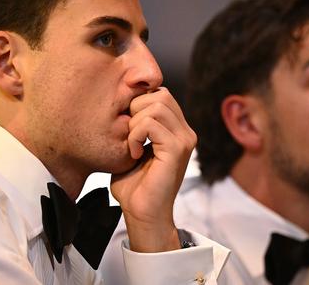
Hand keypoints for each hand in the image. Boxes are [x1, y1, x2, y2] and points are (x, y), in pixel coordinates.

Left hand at [110, 87, 195, 252]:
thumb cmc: (134, 186)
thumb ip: (134, 125)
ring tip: (131, 145)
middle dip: (136, 109)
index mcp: (178, 130)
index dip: (139, 103)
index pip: (161, 95)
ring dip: (135, 123)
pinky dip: (135, 135)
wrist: (142, 214)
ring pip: (157, 105)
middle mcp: (186, 132)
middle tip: (129, 134)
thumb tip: (123, 103)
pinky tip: (134, 153)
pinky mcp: (176, 149)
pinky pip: (151, 124)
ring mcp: (184, 140)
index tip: (128, 127)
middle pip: (161, 95)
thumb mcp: (133, 147)